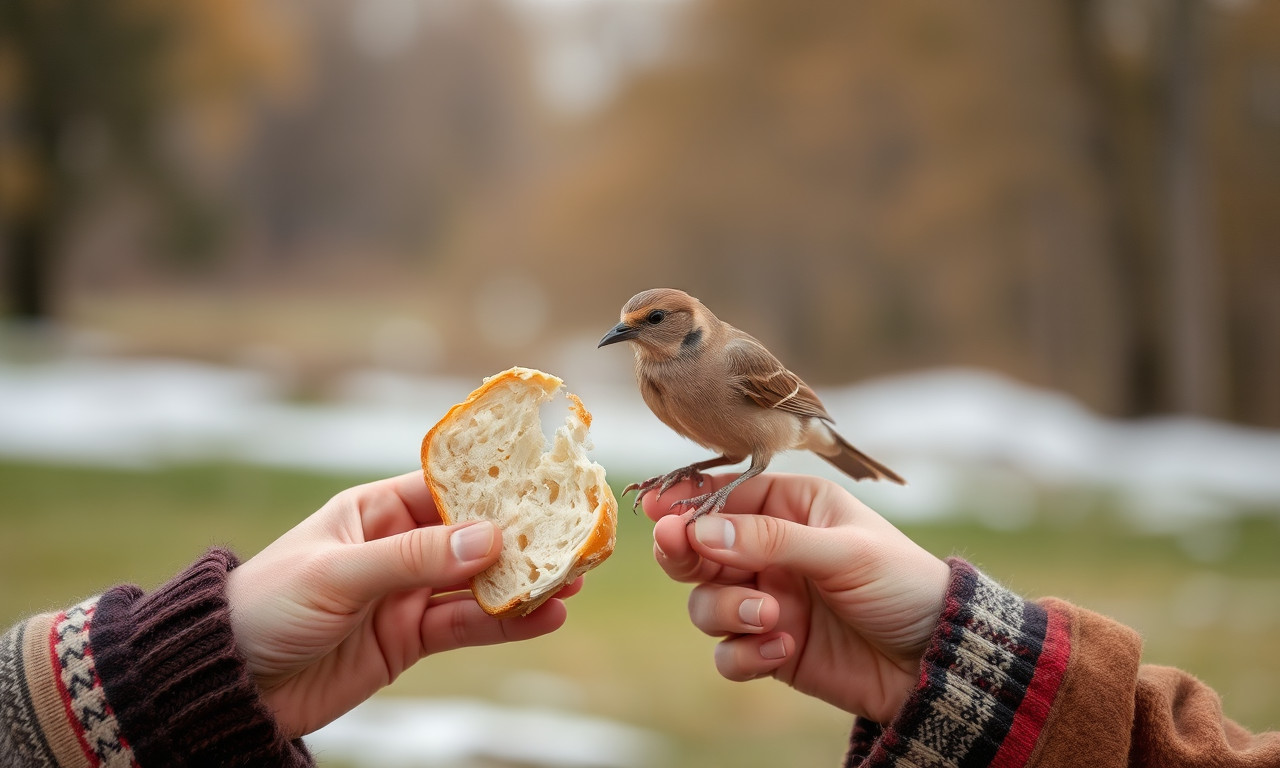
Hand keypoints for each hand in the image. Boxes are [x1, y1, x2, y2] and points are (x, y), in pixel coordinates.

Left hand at [225, 471, 578, 737]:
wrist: (231, 685)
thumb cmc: (268, 606)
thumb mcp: (338, 574)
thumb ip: (412, 558)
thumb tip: (489, 539)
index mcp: (375, 510)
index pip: (448, 490)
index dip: (496, 488)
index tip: (546, 485)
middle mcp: (398, 547)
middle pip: (474, 538)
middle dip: (523, 538)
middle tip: (575, 537)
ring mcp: (406, 594)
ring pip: (479, 584)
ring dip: (524, 583)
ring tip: (573, 579)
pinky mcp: (410, 639)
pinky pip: (468, 627)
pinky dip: (507, 623)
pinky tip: (546, 617)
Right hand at [645, 473, 948, 723]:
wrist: (935, 661)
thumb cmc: (901, 584)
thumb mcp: (843, 551)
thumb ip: (770, 540)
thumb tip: (700, 529)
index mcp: (791, 508)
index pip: (724, 495)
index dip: (687, 502)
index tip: (659, 513)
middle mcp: (771, 550)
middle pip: (698, 548)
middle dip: (684, 553)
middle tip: (681, 553)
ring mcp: (767, 599)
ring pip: (705, 602)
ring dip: (727, 609)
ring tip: (773, 616)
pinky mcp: (769, 648)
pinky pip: (727, 652)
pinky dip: (745, 654)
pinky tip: (784, 648)